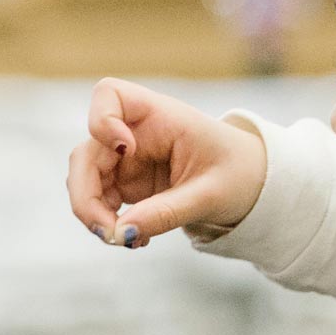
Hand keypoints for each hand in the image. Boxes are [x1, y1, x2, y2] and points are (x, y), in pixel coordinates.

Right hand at [67, 77, 268, 247]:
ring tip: (127, 240)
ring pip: (84, 180)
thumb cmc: (238, 174)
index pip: (110, 95)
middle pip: (86, 152)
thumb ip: (166, 212)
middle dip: (86, 194)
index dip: (102, 120)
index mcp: (160, 116)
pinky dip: (108, 222)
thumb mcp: (210, 196)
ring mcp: (125, 159)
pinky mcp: (125, 182)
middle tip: (107, 232)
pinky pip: (98, 200)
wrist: (251, 183)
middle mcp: (134, 133)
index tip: (124, 149)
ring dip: (93, 213)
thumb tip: (120, 234)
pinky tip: (135, 238)